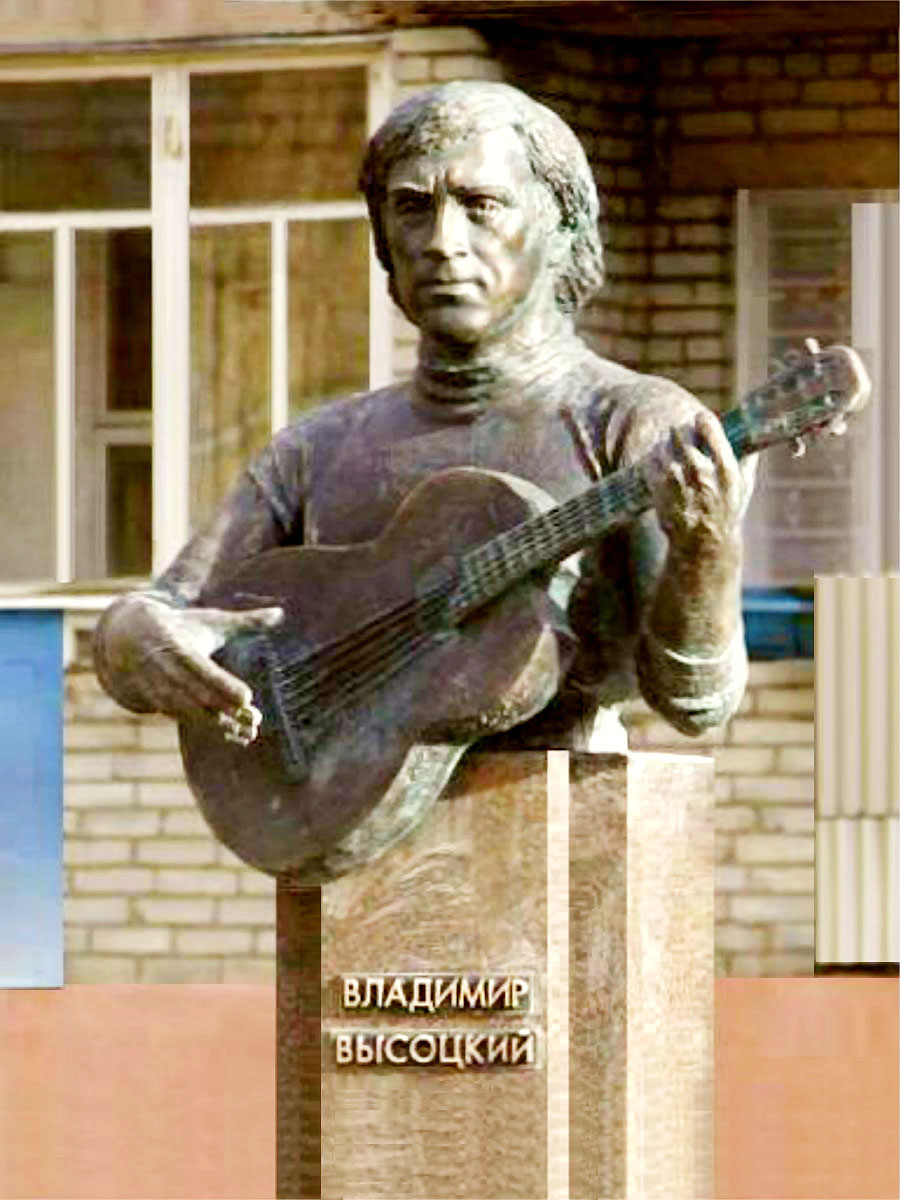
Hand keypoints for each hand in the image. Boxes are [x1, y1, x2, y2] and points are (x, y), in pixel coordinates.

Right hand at [97, 595, 283, 745]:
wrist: (126, 635)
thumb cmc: (182, 627)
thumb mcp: (211, 621)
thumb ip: (246, 621)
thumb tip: (280, 613)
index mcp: (178, 646)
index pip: (202, 670)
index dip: (223, 685)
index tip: (247, 698)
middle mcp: (164, 670)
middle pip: (197, 695)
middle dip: (226, 709)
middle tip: (256, 719)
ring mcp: (156, 688)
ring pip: (189, 712)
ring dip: (219, 725)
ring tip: (249, 732)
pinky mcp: (155, 703)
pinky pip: (183, 720)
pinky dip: (209, 729)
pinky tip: (234, 736)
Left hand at [645, 410, 753, 556]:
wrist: (704, 543)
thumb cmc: (727, 512)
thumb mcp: (745, 486)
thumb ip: (747, 458)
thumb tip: (750, 433)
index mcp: (725, 469)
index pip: (710, 429)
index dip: (703, 420)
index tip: (700, 419)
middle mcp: (700, 472)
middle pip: (682, 434)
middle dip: (682, 431)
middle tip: (683, 434)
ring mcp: (677, 481)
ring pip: (664, 446)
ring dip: (667, 444)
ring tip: (672, 450)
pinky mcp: (659, 489)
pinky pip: (650, 462)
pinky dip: (654, 458)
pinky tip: (662, 463)